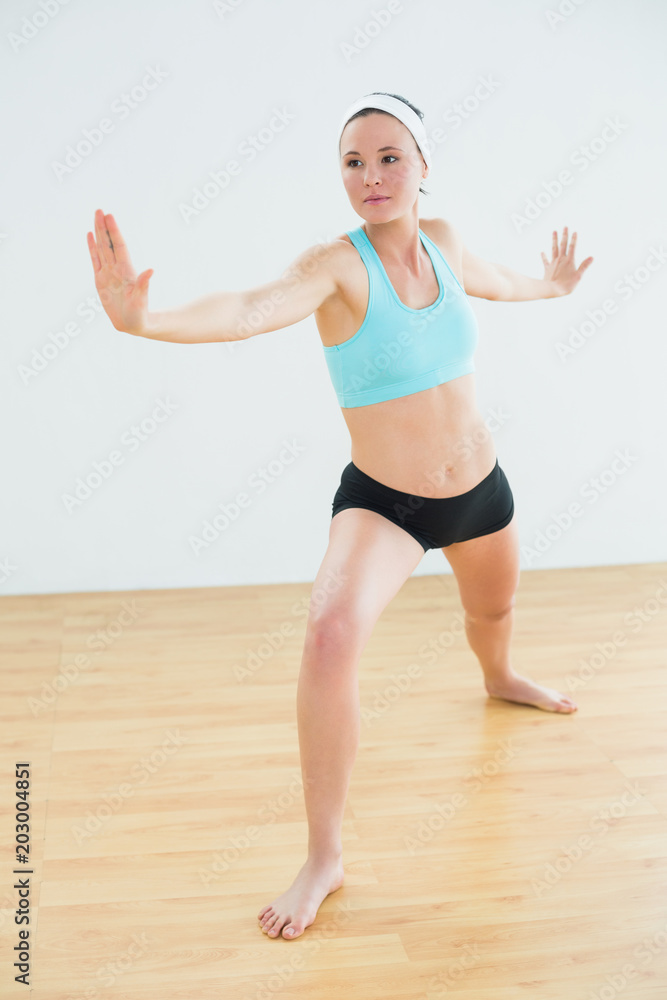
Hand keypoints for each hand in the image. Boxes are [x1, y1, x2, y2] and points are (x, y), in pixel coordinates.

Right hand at [87, 209, 153, 333]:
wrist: (133, 324)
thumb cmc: (140, 314)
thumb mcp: (141, 300)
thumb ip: (144, 285)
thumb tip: (151, 270)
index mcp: (127, 271)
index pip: (119, 247)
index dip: (114, 232)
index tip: (110, 216)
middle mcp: (117, 269)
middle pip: (108, 244)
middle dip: (104, 227)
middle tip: (99, 210)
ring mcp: (108, 273)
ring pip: (101, 249)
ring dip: (98, 233)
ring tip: (96, 216)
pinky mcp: (100, 280)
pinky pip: (94, 261)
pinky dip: (92, 248)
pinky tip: (89, 236)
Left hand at [540, 226, 593, 295]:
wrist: (551, 290)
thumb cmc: (566, 285)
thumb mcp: (578, 276)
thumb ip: (584, 266)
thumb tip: (592, 257)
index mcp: (569, 261)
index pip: (572, 247)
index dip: (574, 239)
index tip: (575, 231)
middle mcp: (561, 260)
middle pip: (562, 245)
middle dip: (564, 235)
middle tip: (565, 226)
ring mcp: (553, 263)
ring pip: (554, 249)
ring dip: (554, 240)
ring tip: (554, 231)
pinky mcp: (547, 269)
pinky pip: (545, 261)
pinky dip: (544, 256)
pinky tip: (542, 252)